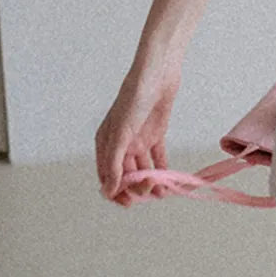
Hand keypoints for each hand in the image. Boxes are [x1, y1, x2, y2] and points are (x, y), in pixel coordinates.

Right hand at [95, 60, 182, 206]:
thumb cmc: (134, 97)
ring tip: (163, 192)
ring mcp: (138, 139)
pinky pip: (157, 157)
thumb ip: (115, 162)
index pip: (107, 176)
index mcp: (106, 143)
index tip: (128, 203)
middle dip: (136, 187)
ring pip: (143, 168)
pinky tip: (170, 181)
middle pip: (126, 175)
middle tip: (149, 192)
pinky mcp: (155, 134)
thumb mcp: (121, 132)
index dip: (116, 191)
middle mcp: (121, 144)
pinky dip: (163, 169)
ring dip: (151, 182)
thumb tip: (109, 190)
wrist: (159, 73)